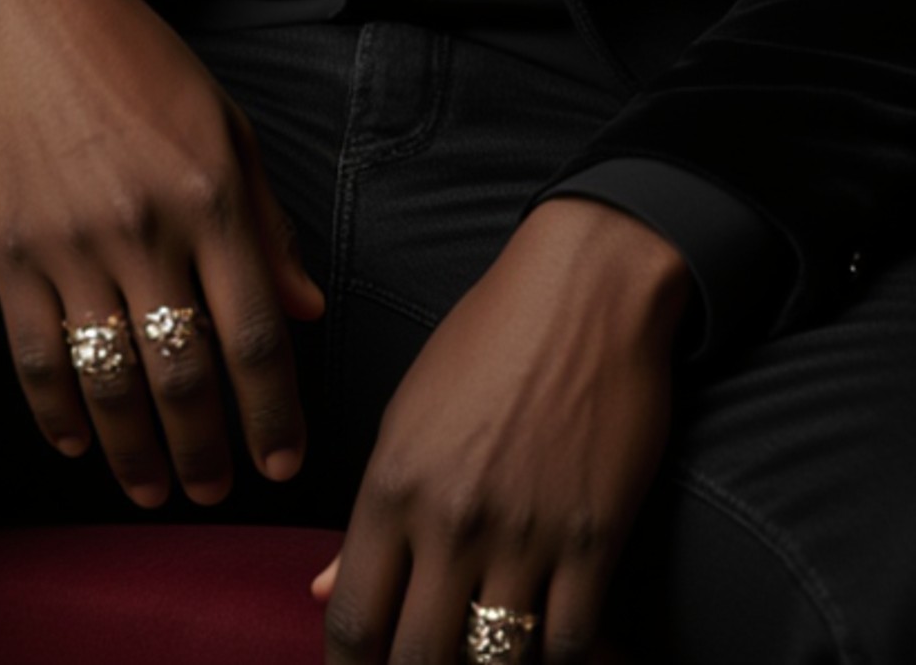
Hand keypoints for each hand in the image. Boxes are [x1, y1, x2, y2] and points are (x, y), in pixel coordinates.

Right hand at [0, 0, 325, 506]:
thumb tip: (308, 309)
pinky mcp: (8, 249)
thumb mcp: (225, 124)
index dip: (273, 412)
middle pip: (184, 373)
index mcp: (211, 195)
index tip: (282, 462)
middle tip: (214, 490)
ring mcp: (72, 242)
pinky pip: (36, 353)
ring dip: (135, 452)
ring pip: (110, 379)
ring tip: (153, 489)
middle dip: (205, 451)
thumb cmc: (137, 59)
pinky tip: (77, 442)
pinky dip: (57, 412)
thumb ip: (266, 223)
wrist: (28, 8)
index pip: (255, 332)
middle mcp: (145, 227)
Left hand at [309, 198, 687, 662]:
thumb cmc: (488, 337)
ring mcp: (525, 533)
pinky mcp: (593, 537)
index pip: (354, 621)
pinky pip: (568, 642)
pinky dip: (555, 655)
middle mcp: (452, 518)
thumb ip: (370, 511)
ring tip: (480, 655)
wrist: (585, 289)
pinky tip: (543, 641)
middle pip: (417, 659)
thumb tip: (322, 590)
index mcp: (393, 482)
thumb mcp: (409, 411)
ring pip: (493, 663)